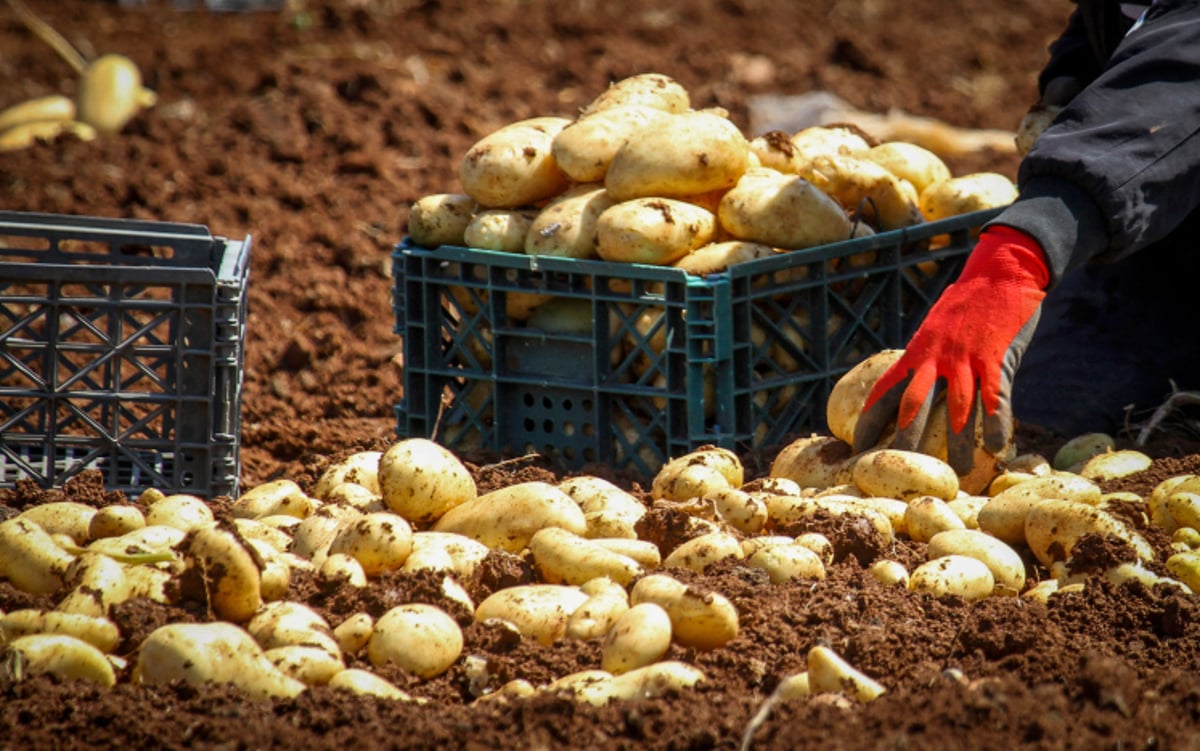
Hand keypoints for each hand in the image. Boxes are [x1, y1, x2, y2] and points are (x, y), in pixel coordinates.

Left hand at [852, 226, 1049, 472]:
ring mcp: (967, 358)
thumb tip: (916, 379)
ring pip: (957, 410)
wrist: (1003, 269)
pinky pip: (996, 398)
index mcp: (917, 350)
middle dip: (904, 441)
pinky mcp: (998, 358)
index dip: (869, 421)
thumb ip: (927, 354)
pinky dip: (996, 424)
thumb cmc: (969, 301)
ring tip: (956, 473)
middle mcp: (936, 356)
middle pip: (913, 406)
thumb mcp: (936, 325)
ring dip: (957, 444)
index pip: (884, 390)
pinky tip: (996, 448)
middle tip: (899, 471)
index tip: (857, 446)